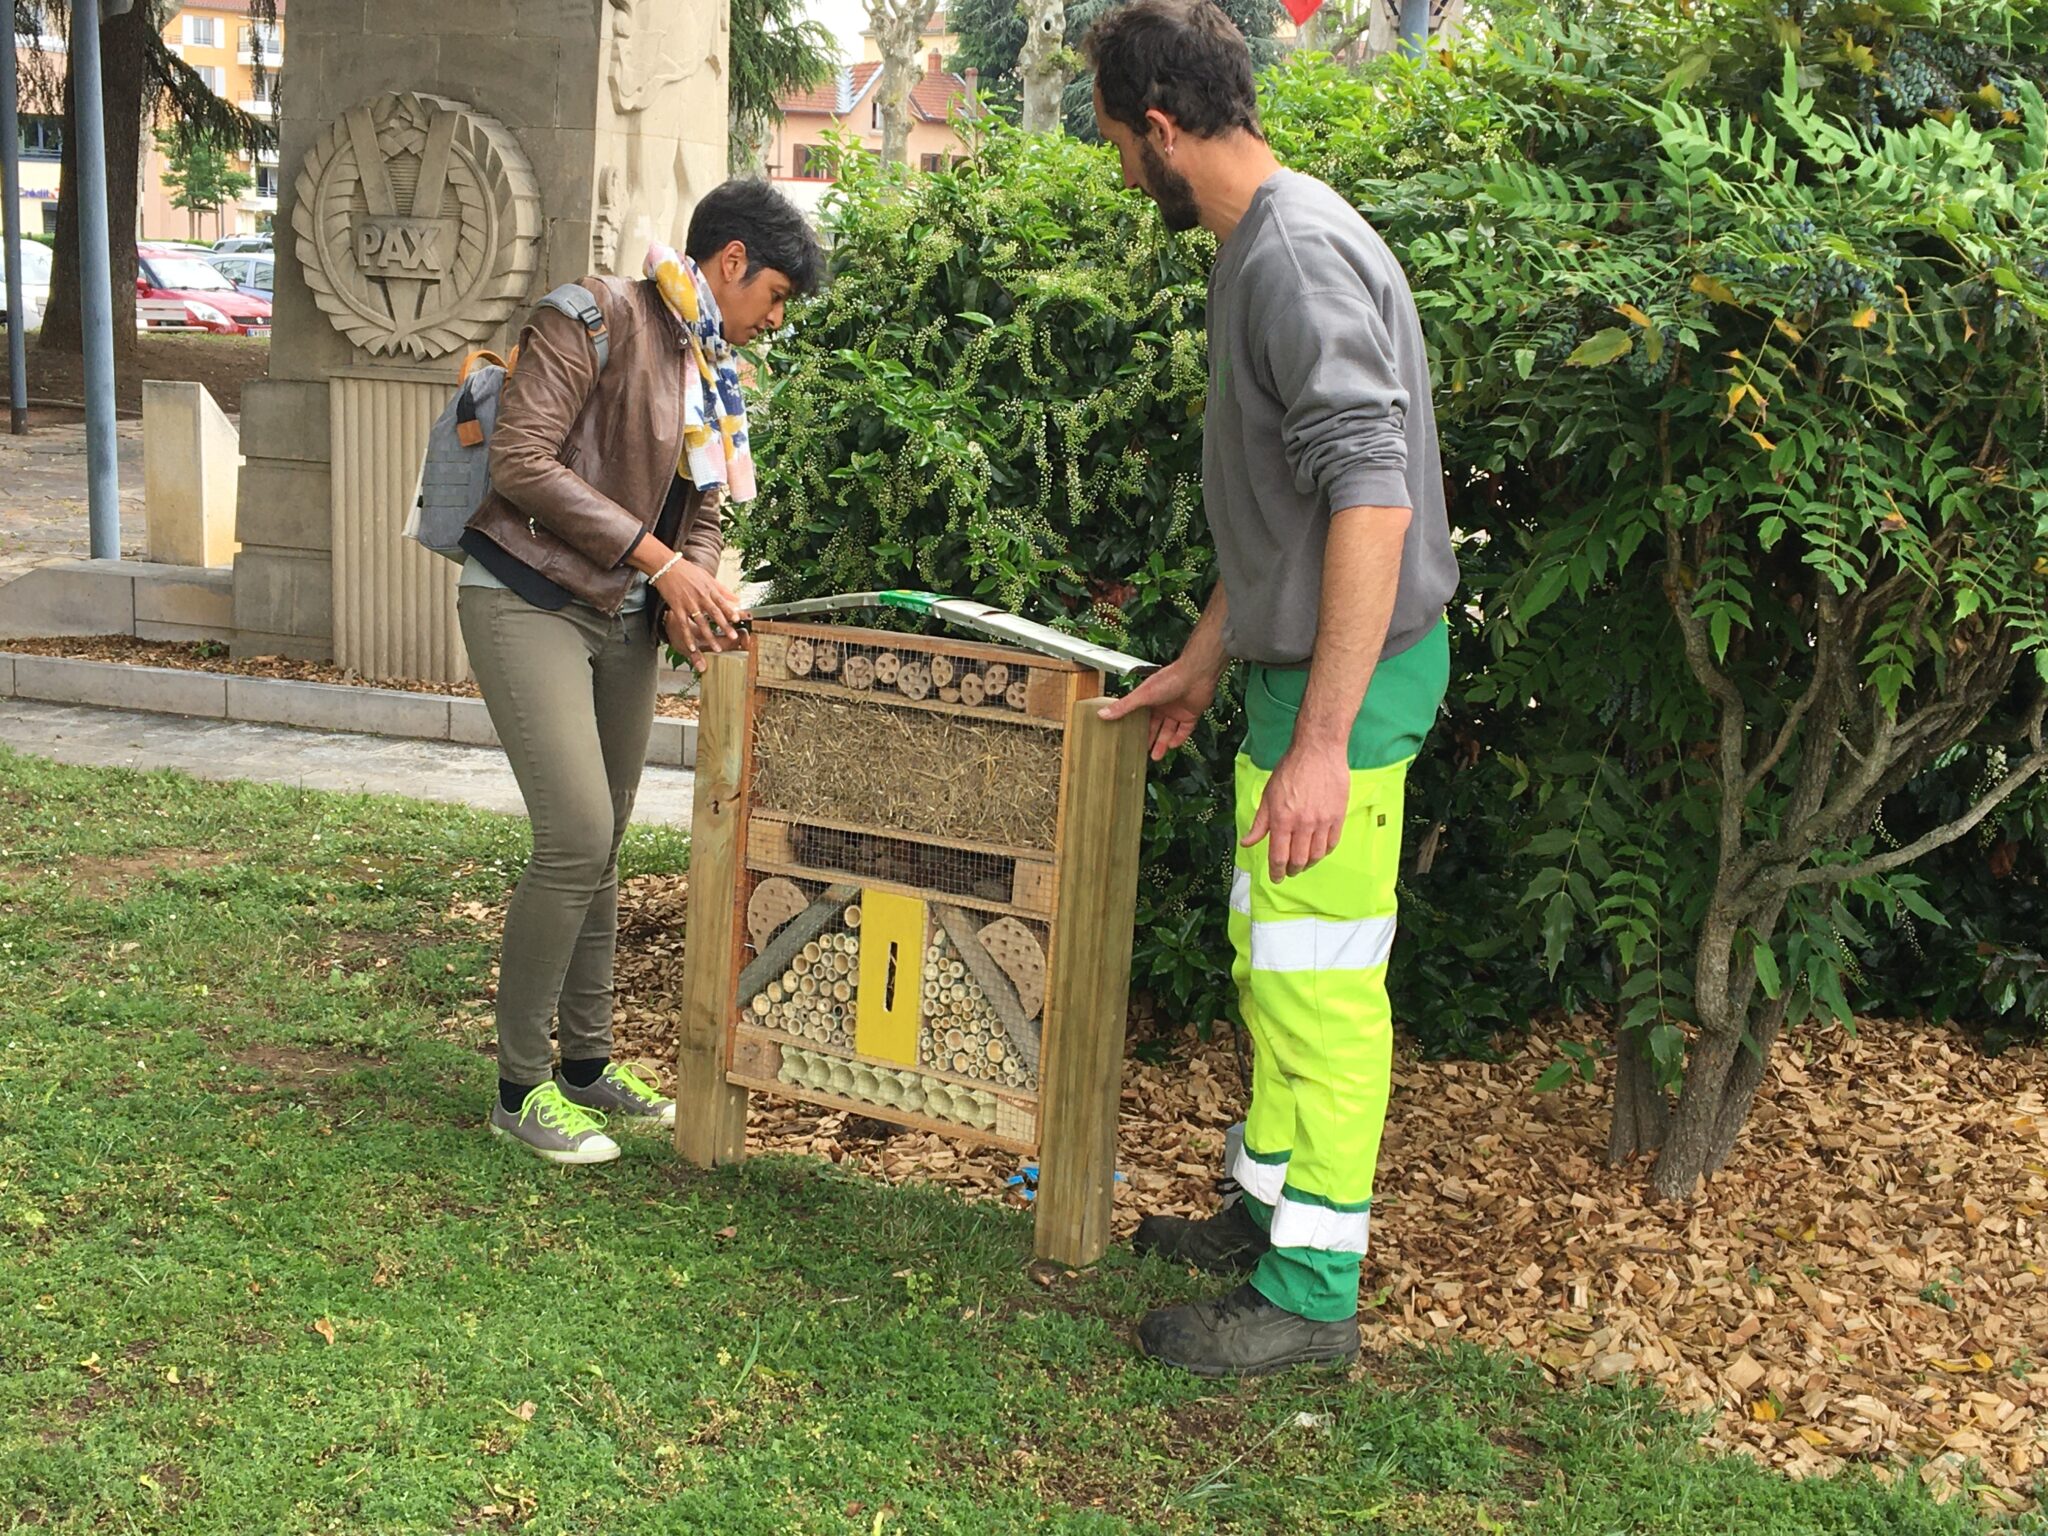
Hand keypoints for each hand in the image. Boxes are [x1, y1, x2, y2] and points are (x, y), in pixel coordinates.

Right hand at [655, 561, 746, 666]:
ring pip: (701, 622)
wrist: (667, 567)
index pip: (722, 602)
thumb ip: (723, 589)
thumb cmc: (687, 571)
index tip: (738, 619)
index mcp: (709, 589)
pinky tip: (693, 647)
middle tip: (733, 637)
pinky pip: (684, 625)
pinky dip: (688, 637)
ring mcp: (689, 603)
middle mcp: (700, 597)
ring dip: (710, 636)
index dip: (730, 611)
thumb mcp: (708, 577)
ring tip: (717, 648)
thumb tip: (738, 599)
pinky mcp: (677, 608)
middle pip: (715, 613)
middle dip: (725, 626)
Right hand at [1097, 656, 1219, 761]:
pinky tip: (1172, 746)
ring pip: (1169, 730)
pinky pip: (1185, 730)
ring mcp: (1178, 710)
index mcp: (1150, 698)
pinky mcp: (1191, 714)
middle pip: (1155, 726)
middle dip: (1149, 739)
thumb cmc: (1169, 679)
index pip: (1141, 715)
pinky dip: (1179, 738)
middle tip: (1142, 752)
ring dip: (1163, 743)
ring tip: (1155, 757)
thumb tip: (1102, 714)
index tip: (1129, 738)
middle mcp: (1163, 704)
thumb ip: (1123, 706)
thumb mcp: (1142, 695)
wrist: (1195, 675)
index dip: (1136, 727)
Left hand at [1243, 742, 1348, 882]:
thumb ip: (1259, 823)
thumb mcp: (1268, 795)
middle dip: (1292, 870)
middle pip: (1299, 860)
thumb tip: (1247, 843)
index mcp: (1282, 819)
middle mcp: (1302, 824)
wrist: (1318, 751)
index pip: (1278, 856)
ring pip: (1316, 855)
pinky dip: (1324, 851)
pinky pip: (1332, 843)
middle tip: (1289, 871)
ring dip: (1308, 863)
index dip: (1276, 872)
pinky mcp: (1338, 816)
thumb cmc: (1291, 769)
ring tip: (1303, 862)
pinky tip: (1318, 850)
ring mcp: (1322, 821)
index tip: (1276, 877)